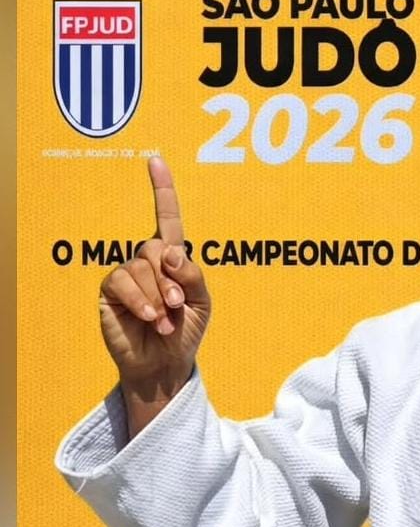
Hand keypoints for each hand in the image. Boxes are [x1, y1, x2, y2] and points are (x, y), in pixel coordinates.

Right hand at [99, 157, 210, 432]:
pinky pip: (123, 281)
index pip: (166, 219)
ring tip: (164, 319)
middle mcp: (147, 261)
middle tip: (178, 304)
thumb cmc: (184, 332)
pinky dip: (140, 299)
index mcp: (171, 259)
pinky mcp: (110, 292)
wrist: (165, 364)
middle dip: (171, 278)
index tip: (156, 161)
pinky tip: (150, 317)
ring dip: (158, 294)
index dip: (162, 190)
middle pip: (156, 247)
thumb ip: (192, 274)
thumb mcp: (202, 302)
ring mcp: (127, 275)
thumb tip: (168, 252)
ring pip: (141, 266)